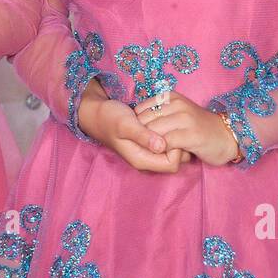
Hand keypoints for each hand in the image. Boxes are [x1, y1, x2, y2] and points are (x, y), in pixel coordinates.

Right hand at [77, 81, 191, 172]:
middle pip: (176, 161)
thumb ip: (142, 136)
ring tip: (171, 122)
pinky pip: (168, 143)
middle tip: (175, 126)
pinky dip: (171, 133)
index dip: (176, 149)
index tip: (171, 131)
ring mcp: (148, 152)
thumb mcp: (125, 125)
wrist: (98, 113)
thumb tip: (162, 146)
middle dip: (179, 144)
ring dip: (176, 138)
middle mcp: (147, 159)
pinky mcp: (150, 143)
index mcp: (141, 160)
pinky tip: (167, 120)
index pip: (172, 164)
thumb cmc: (109, 118)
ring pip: (174, 151)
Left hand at [133, 90, 241, 165]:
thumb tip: (134, 123)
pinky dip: (162, 151)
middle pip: (144, 122)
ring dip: (151, 146)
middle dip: (142, 137)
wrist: (227, 136)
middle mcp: (176, 104)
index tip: (142, 138)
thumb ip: (158, 115)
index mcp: (170, 97)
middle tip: (147, 148)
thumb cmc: (198, 127)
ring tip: (157, 152)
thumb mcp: (177, 113)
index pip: (139, 111)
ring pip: (153, 132)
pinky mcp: (191, 134)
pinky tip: (167, 154)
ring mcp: (184, 118)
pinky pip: (165, 143)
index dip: (136, 127)